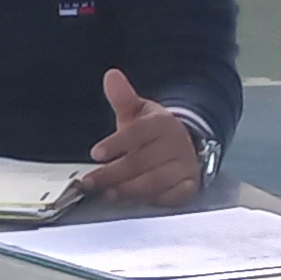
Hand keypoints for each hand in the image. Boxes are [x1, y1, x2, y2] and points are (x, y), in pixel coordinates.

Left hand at [78, 69, 206, 205]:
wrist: (183, 146)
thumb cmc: (152, 133)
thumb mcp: (137, 113)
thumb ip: (123, 98)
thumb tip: (111, 76)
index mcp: (162, 123)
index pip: (138, 132)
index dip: (117, 143)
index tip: (96, 153)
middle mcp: (176, 144)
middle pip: (141, 161)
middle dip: (113, 174)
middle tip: (91, 181)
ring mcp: (184, 166)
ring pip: (155, 181)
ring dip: (129, 190)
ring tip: (108, 193)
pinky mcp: (189, 186)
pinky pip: (173, 197)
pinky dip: (155, 201)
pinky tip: (135, 203)